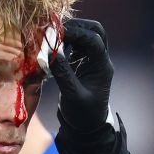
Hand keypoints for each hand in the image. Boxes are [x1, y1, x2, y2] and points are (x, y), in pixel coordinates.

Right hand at [49, 18, 113, 132]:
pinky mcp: (83, 63)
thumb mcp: (72, 94)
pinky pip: (78, 44)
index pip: (94, 40)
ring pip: (86, 35)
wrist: (87, 126)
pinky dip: (66, 42)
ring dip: (70, 33)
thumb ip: (63, 72)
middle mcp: (100, 59)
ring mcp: (93, 60)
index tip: (57, 34)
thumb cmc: (83, 114)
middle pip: (95, 30)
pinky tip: (54, 49)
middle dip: (76, 26)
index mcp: (102, 66)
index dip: (76, 33)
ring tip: (53, 40)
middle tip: (56, 31)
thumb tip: (50, 51)